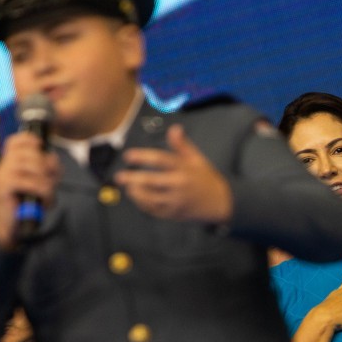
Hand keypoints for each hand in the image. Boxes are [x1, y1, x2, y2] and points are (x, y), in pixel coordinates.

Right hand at [0, 131, 60, 250]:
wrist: (12, 227)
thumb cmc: (26, 204)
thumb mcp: (39, 182)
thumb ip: (46, 168)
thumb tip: (52, 157)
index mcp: (9, 162)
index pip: (16, 141)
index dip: (31, 140)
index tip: (42, 149)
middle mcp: (3, 166)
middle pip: (32, 153)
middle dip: (48, 167)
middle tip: (52, 183)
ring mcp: (2, 175)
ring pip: (34, 167)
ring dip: (48, 182)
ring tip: (49, 195)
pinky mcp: (3, 188)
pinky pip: (31, 182)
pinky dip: (44, 192)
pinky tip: (46, 201)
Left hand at [116, 125, 232, 223]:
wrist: (221, 202)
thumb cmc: (207, 178)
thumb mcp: (197, 159)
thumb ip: (182, 145)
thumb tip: (174, 128)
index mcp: (184, 168)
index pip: (161, 160)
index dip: (143, 157)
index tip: (129, 156)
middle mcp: (180, 184)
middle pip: (152, 181)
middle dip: (133, 178)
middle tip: (119, 176)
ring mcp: (176, 201)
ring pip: (150, 198)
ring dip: (136, 193)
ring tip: (128, 187)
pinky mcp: (175, 213)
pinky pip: (154, 210)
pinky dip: (143, 204)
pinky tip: (137, 198)